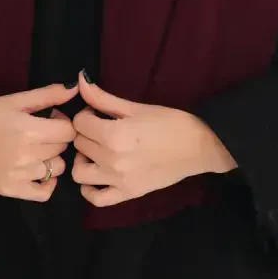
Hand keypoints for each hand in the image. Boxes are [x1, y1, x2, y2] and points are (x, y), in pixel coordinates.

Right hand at [0, 82, 79, 202]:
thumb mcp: (15, 100)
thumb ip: (48, 95)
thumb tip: (75, 86)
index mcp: (30, 131)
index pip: (68, 131)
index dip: (62, 122)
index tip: (50, 118)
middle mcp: (27, 156)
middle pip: (62, 149)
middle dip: (56, 138)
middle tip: (39, 131)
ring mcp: (19, 176)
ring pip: (56, 169)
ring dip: (50, 158)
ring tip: (35, 149)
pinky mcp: (10, 189)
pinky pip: (43, 194)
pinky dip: (46, 183)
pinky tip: (37, 170)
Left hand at [71, 70, 236, 208]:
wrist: (198, 146)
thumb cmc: (171, 122)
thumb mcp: (136, 107)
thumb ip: (103, 98)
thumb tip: (80, 79)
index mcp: (113, 135)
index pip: (79, 123)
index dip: (86, 114)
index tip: (98, 113)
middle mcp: (111, 160)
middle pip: (79, 144)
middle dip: (86, 133)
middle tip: (100, 127)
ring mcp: (118, 181)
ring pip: (79, 172)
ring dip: (82, 159)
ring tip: (96, 150)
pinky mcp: (128, 194)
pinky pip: (96, 199)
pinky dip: (89, 189)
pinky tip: (98, 174)